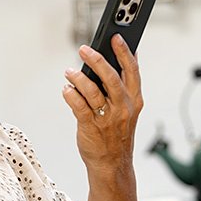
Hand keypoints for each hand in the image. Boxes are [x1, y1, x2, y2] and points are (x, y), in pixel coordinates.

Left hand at [62, 34, 142, 174]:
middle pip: (111, 78)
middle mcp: (123, 107)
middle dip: (97, 60)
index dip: (124, 52)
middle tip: (84, 49)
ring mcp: (107, 118)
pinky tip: (66, 89)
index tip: (116, 36)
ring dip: (78, 78)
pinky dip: (70, 95)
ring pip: (93, 92)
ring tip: (69, 72)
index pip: (132, 71)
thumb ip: (122, 88)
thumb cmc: (116, 134)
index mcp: (134, 101)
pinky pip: (79, 107)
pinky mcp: (90, 126)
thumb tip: (112, 62)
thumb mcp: (127, 110)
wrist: (112, 164)